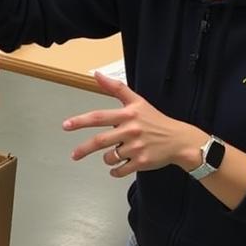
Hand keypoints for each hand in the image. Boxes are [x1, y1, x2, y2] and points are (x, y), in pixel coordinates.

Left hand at [62, 71, 205, 176]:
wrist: (180, 140)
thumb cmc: (155, 120)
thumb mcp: (137, 101)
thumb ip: (116, 88)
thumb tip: (96, 74)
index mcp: (128, 114)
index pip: (99, 116)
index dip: (80, 121)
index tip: (66, 126)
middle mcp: (131, 130)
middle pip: (99, 141)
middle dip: (83, 149)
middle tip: (74, 155)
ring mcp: (137, 147)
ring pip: (109, 157)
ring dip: (107, 158)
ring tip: (116, 153)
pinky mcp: (142, 162)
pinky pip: (119, 170)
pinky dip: (115, 171)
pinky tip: (118, 166)